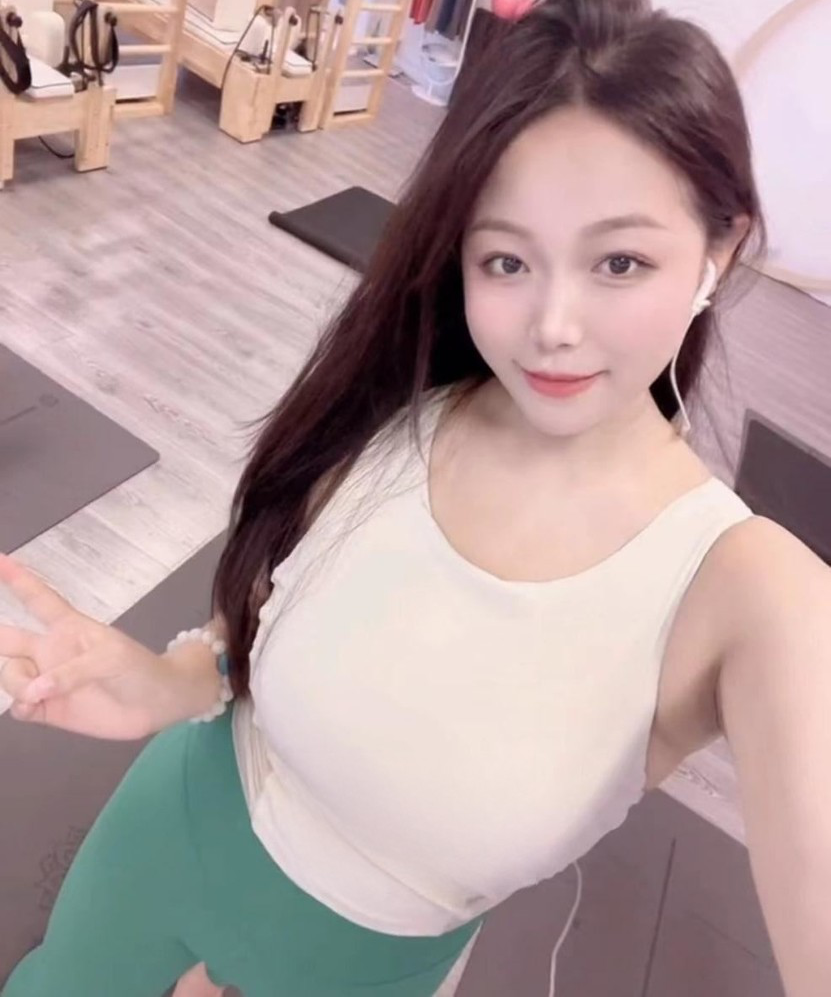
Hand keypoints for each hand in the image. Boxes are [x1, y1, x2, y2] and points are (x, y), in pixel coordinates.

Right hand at [0, 554, 177, 739]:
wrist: (156, 704)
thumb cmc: (139, 668)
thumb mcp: (112, 658)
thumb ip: (73, 671)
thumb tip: (36, 689)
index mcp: (69, 627)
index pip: (38, 598)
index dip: (17, 579)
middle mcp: (51, 651)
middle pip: (8, 639)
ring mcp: (48, 680)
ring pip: (10, 675)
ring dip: (16, 683)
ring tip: (38, 694)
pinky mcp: (48, 708)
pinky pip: (18, 707)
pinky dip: (20, 707)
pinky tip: (34, 706)